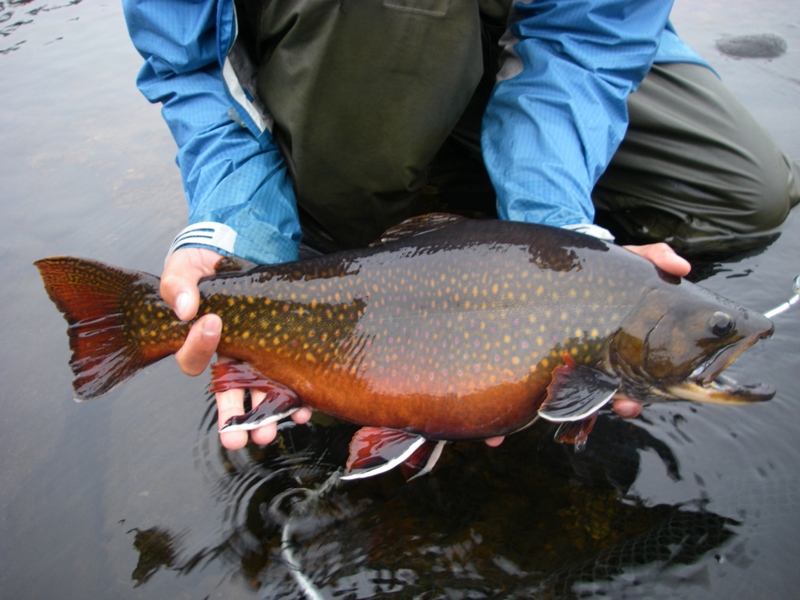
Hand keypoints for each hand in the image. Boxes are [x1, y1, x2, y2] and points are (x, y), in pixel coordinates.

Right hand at [161, 247, 310, 449]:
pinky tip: (303, 409)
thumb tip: (184, 309)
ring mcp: (257, 355)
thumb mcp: (183, 268)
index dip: (199, 345)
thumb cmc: (204, 265)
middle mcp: (229, 355)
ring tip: (268, 434)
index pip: (194, 357)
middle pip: (228, 393)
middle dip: (234, 419)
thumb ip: (177, 286)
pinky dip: (295, 397)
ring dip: (265, 416)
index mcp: (200, 340)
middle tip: (237, 439)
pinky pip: (288, 378)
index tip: (211, 323)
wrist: (239, 251)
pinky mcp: (282, 349)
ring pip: (259, 393)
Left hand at [485, 242, 690, 446]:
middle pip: (589, 400)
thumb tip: (682, 268)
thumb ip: (654, 259)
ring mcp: (552, 368)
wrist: (552, 265)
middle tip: (589, 412)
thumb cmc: (595, 271)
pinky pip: (513, 397)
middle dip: (593, 410)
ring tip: (533, 425)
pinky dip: (501, 423)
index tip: (628, 402)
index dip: (629, 400)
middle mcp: (582, 366)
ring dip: (538, 419)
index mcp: (608, 352)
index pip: (623, 385)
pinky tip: (493, 435)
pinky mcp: (524, 364)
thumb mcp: (626, 261)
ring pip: (548, 403)